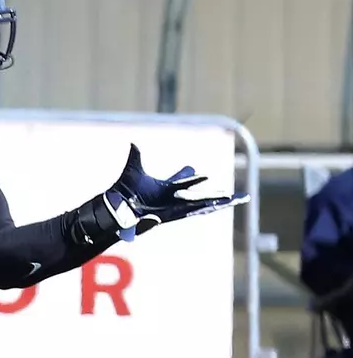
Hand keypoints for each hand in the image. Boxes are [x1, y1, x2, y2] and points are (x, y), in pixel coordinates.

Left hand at [103, 144, 245, 240]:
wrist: (116, 206)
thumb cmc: (123, 193)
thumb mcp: (133, 171)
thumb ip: (136, 158)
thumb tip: (134, 144)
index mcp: (165, 189)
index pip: (184, 182)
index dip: (192, 178)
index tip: (199, 172)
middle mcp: (172, 199)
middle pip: (200, 196)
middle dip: (217, 195)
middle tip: (234, 194)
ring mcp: (175, 207)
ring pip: (203, 204)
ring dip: (221, 202)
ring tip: (240, 198)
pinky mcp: (174, 213)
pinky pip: (195, 210)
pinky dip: (209, 206)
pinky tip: (225, 203)